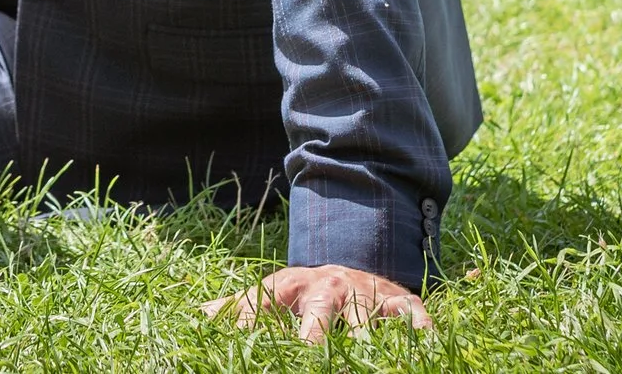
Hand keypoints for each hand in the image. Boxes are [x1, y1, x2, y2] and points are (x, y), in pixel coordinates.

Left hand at [201, 264, 430, 343]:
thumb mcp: (273, 293)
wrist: (354, 265)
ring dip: (365, 338)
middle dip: (315, 335)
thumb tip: (198, 315)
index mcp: (293, 286)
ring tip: (364, 356)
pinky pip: (411, 315)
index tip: (254, 346)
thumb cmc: (305, 292)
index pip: (268, 304)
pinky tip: (422, 348)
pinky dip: (418, 331)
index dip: (255, 323)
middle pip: (320, 311)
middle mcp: (330, 286)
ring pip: (366, 317)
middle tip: (310, 354)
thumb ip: (239, 308)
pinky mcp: (400, 301)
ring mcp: (366, 292)